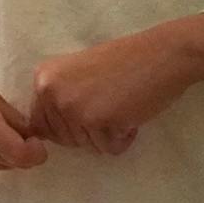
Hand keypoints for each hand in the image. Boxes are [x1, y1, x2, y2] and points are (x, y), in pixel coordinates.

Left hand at [28, 24, 203, 156]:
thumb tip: (41, 134)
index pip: (40, 123)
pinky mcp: (96, 120)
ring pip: (86, 145)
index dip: (68, 124)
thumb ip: (58, 97)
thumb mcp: (76, 74)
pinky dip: (124, 139)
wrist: (162, 54)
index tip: (91, 109)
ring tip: (122, 108)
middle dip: (89, 131)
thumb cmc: (125, 62)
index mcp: (42, 78)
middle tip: (111, 106)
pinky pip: (108, 148)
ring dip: (108, 134)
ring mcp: (71, 106)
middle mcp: (49, 91)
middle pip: (63, 138)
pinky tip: (132, 115)